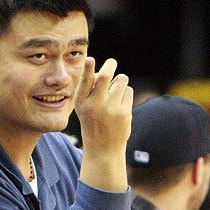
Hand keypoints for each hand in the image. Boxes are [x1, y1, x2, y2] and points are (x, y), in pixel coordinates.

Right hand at [74, 57, 132, 191]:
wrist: (103, 149)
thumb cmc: (93, 123)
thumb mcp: (85, 108)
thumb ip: (91, 89)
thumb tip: (105, 69)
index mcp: (81, 102)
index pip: (85, 82)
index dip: (88, 69)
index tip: (90, 60)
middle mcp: (94, 105)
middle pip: (106, 76)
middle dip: (110, 65)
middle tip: (112, 63)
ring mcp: (110, 109)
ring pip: (121, 80)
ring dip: (119, 82)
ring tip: (114, 95)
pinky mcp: (123, 112)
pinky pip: (128, 91)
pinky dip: (125, 95)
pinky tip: (120, 107)